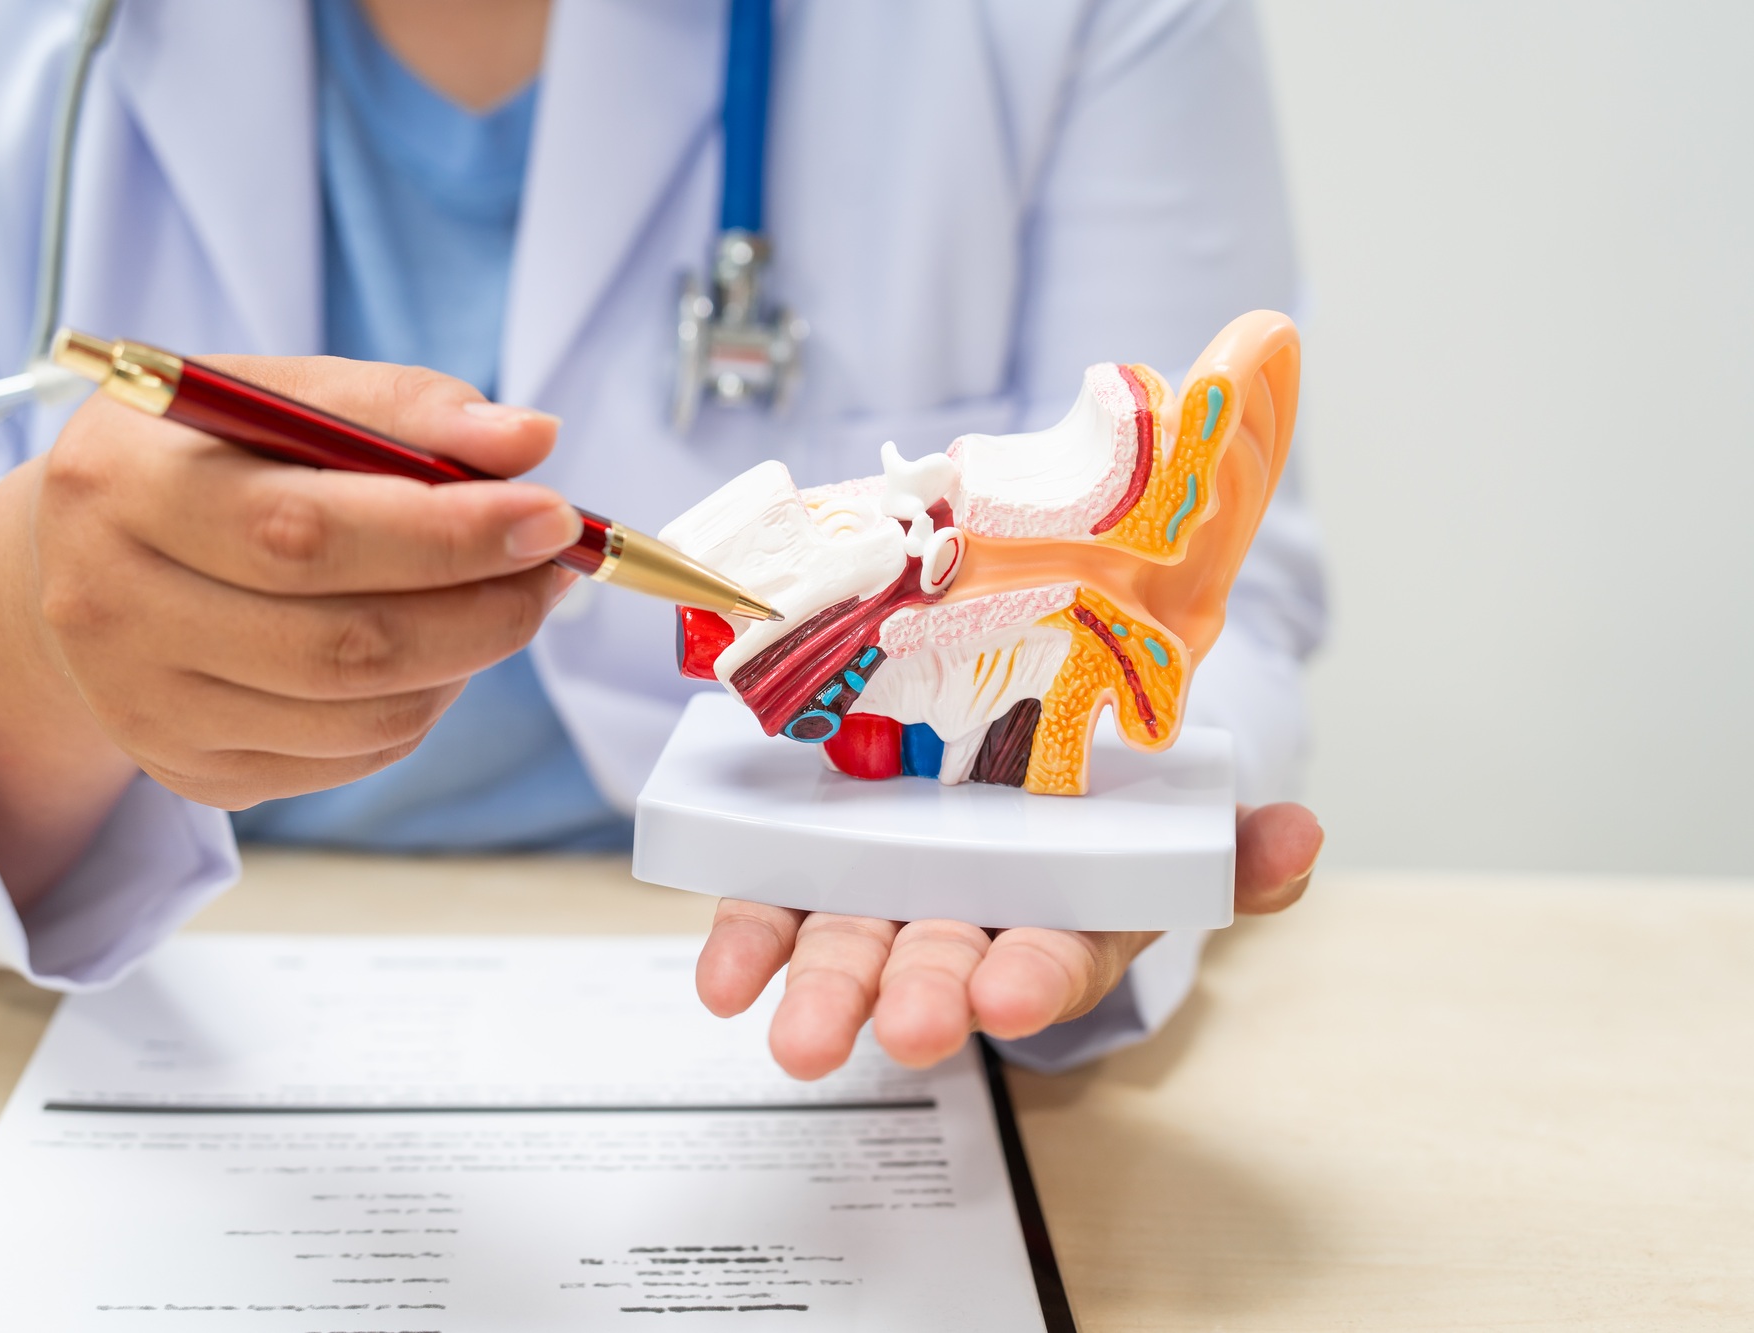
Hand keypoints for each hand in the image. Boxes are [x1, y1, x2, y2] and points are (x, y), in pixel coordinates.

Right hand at [0, 356, 578, 903]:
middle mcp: (114, 611)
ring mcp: (150, 710)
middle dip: (483, 606)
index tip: (549, 514)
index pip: (303, 532)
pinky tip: (432, 645)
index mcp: (123, 488)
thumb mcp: (274, 395)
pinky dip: (425, 700)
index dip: (444, 534)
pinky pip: (356, 754)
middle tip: (554, 562)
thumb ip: (400, 407)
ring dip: (468, 655)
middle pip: (342, 642)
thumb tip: (528, 440)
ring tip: (501, 594)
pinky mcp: (194, 772)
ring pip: (364, 712)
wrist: (70, 564)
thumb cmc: (195, 462)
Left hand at [695, 801, 1322, 1078]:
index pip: (1052, 956)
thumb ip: (1226, 838)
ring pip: (852, 948)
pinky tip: (719, 980)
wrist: (994, 743)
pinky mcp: (804, 862)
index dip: (1035, 977)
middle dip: (927, 998)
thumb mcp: (1168, 816)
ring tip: (798, 1039)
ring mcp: (878, 891)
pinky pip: (768, 908)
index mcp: (1058, 912)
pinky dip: (745, 943)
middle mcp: (964, 916)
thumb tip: (1300, 835)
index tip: (1013, 991)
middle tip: (913, 1028)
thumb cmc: (1087, 802)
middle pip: (943, 964)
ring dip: (825, 991)